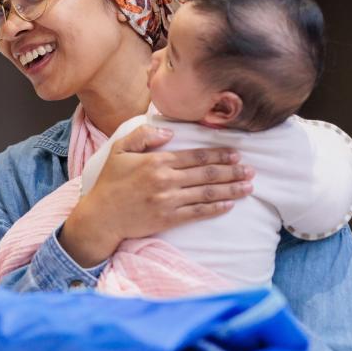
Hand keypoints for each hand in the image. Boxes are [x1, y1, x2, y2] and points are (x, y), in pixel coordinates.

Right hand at [60, 125, 253, 266]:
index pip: (195, 156)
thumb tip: (169, 131)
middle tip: (250, 169)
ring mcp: (169, 201)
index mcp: (156, 161)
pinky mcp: (168, 219)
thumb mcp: (119, 150)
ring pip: (207, 193)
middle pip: (206, 173)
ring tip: (248, 186)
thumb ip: (143, 136)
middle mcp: (166, 180)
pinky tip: (229, 204)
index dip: (218, 154)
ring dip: (230, 189)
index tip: (235, 153)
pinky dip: (216, 208)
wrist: (101, 216)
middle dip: (232, 171)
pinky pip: (198, 213)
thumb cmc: (110, 182)